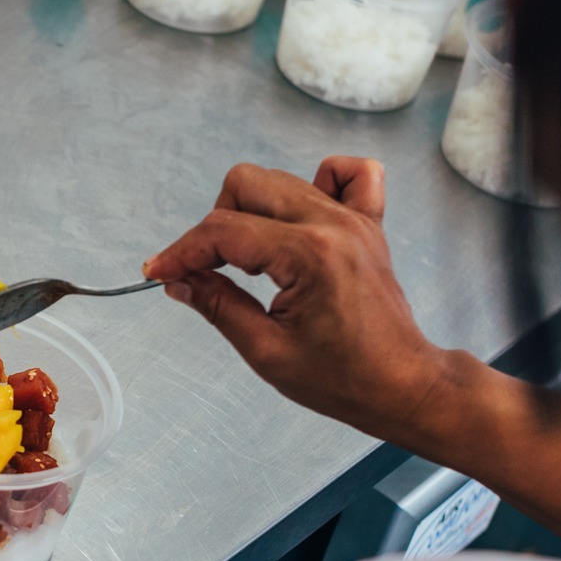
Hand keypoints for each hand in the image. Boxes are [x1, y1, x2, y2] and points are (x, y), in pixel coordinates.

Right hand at [144, 159, 453, 443]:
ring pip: (282, 180)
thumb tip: (178, 281)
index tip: (159, 272)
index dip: (181, 252)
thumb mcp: (266, 351)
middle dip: (215, 227)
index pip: (223, 231)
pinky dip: (318, 183)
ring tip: (253, 260)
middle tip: (210, 270)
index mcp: (308, 256)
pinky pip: (347, 175)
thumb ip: (218, 306)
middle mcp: (333, 225)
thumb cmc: (344, 378)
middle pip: (247, 185)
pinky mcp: (369, 224)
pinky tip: (300, 218)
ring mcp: (354, 220)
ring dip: (253, 211)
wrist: (401, 385)